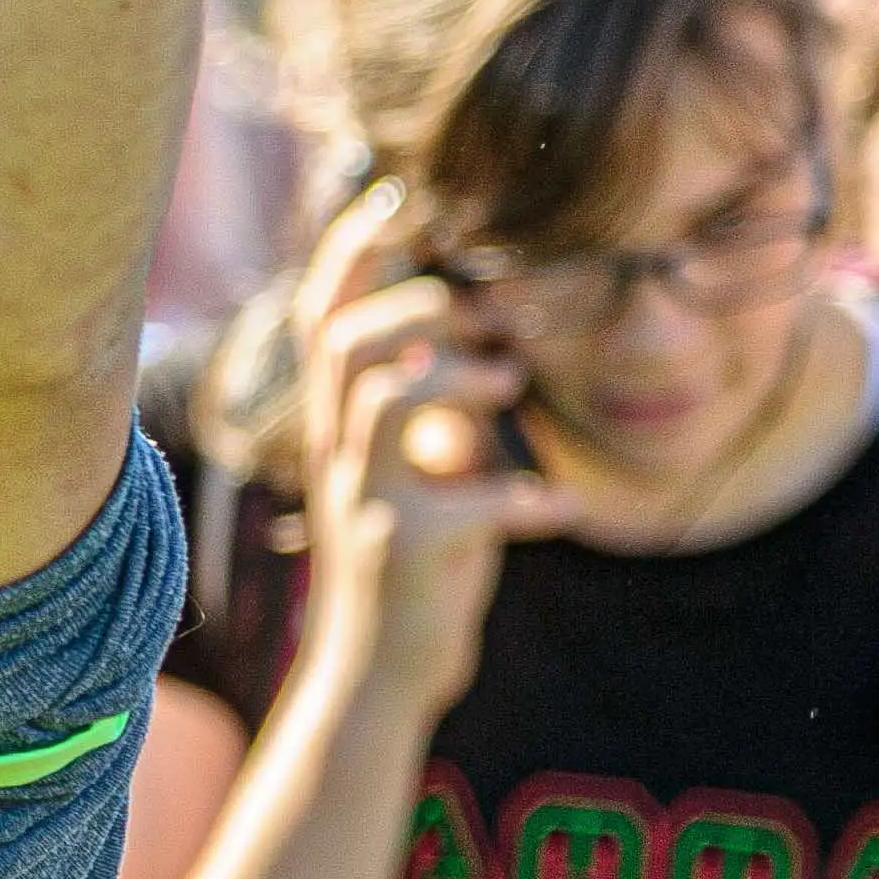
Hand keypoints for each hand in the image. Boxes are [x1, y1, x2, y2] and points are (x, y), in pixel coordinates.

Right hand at [294, 185, 575, 706]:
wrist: (377, 677)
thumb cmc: (412, 565)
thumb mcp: (415, 474)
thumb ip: (431, 413)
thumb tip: (477, 344)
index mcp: (336, 428)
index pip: (321, 318)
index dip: (352, 251)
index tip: (401, 201)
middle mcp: (336, 454)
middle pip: (346, 341)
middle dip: (420, 308)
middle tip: (484, 321)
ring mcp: (366, 502)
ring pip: (386, 398)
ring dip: (460, 376)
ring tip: (511, 385)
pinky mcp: (407, 550)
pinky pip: (466, 500)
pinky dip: (524, 496)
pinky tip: (558, 507)